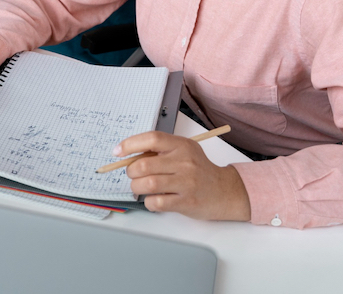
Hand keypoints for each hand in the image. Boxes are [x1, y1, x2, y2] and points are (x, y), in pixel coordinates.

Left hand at [116, 131, 251, 221]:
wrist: (224, 191)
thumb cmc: (199, 171)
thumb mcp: (184, 152)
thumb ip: (161, 151)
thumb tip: (129, 156)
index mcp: (181, 145)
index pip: (152, 139)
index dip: (130, 144)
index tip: (118, 152)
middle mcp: (184, 162)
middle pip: (144, 165)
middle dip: (131, 171)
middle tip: (134, 174)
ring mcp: (186, 183)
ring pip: (147, 184)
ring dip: (137, 187)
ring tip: (140, 188)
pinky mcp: (186, 202)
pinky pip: (156, 202)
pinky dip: (149, 202)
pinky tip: (154, 199)